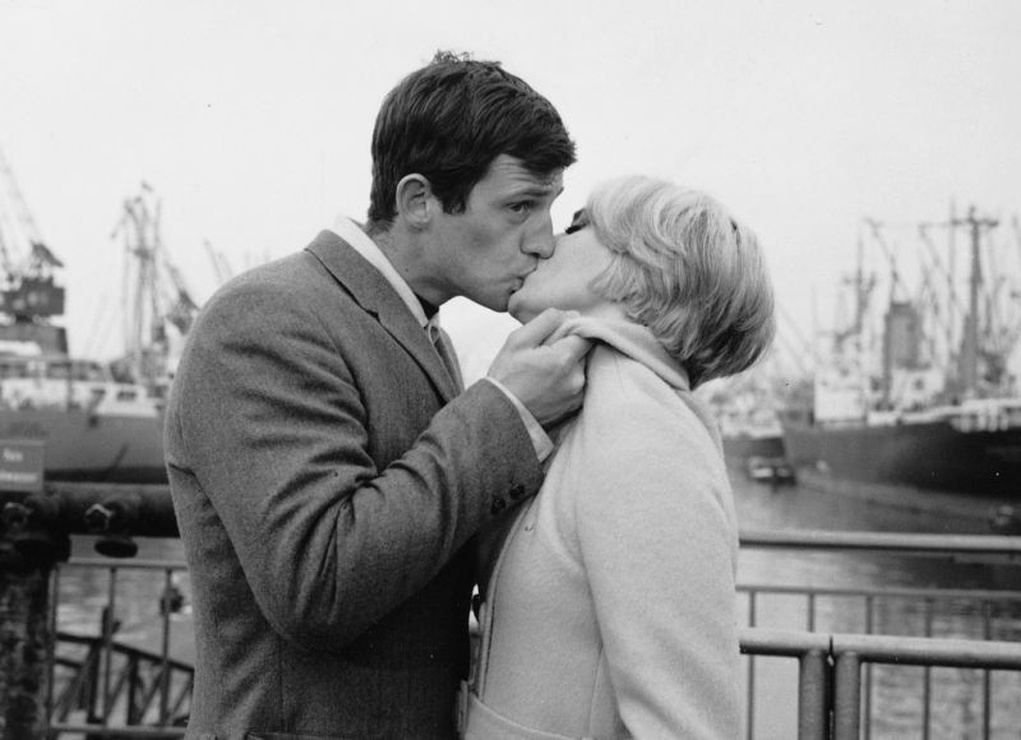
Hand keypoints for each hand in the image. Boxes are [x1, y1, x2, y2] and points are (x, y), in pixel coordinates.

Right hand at [487, 308, 592, 427]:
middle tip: (543, 353)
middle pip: (584, 351)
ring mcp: (577, 395)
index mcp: (564, 359)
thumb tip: (571, 315)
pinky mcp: (574, 407)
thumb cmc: (505, 376)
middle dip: (568, 347)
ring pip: (580, 367)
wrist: (499, 416)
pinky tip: (546, 384)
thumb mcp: (518, 340)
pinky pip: (577, 385)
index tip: (557, 333)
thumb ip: (546, 321)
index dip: (573, 329)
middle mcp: (577, 379)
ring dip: (568, 364)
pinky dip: (566, 380)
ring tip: (542, 371)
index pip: (586, 334)